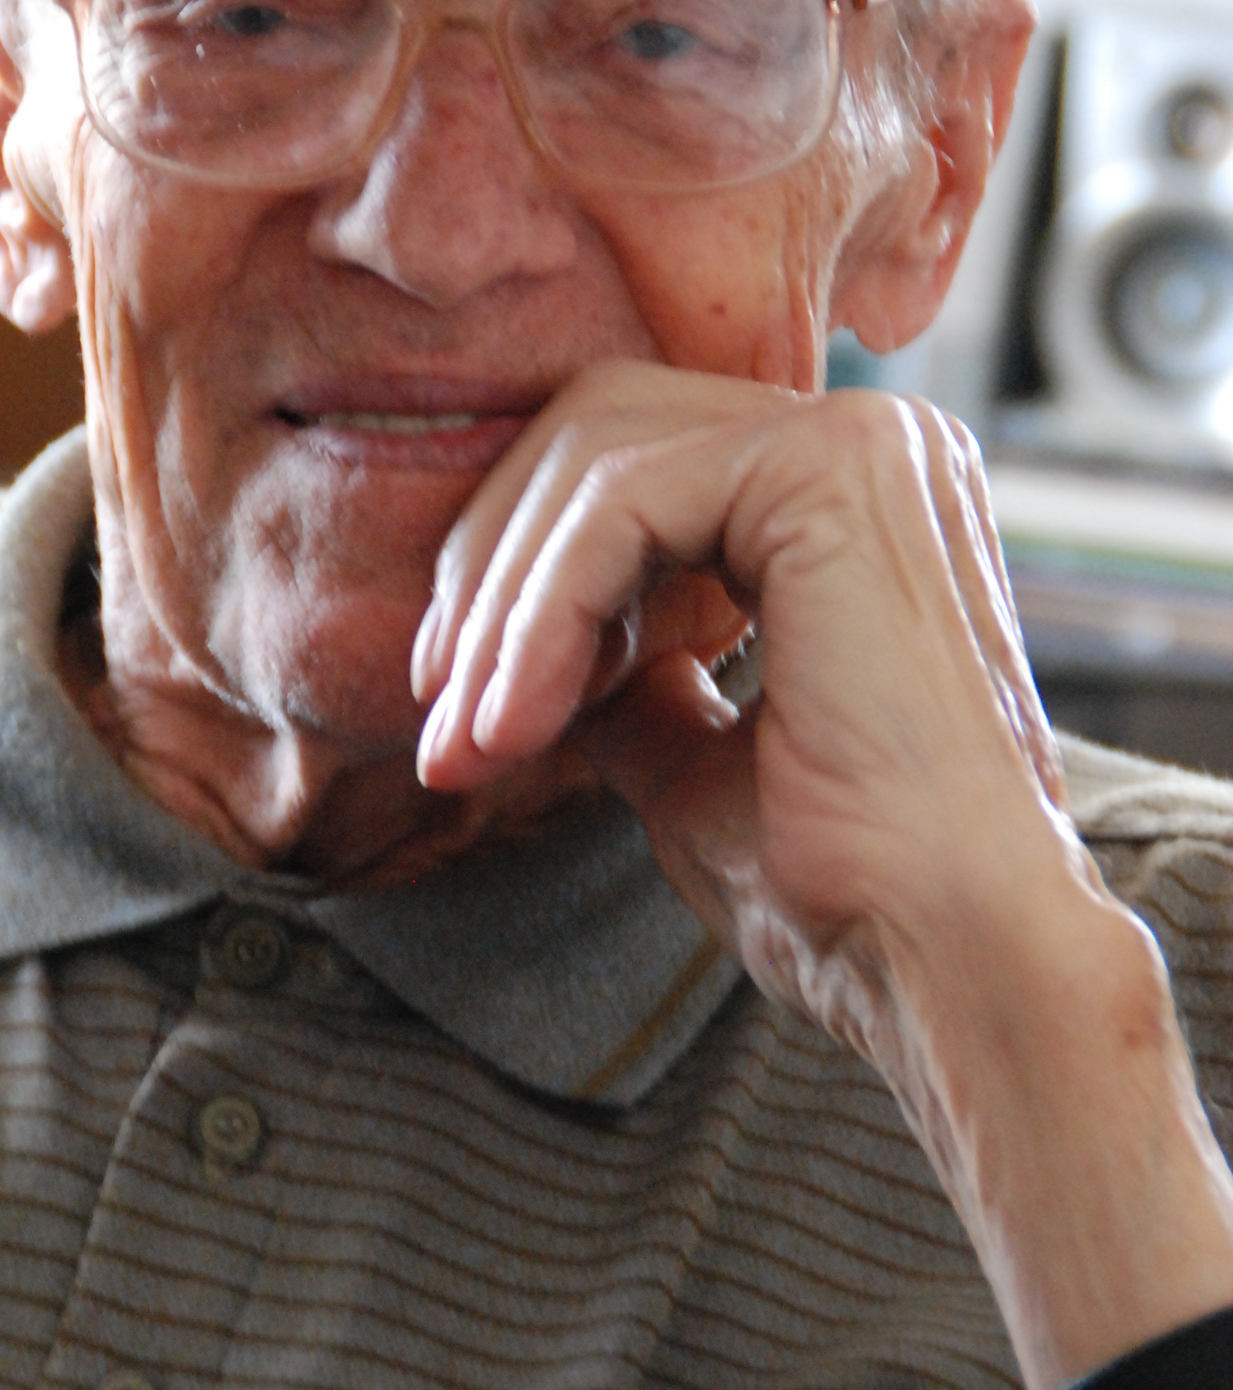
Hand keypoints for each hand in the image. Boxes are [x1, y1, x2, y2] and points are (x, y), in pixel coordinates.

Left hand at [413, 361, 1232, 1389]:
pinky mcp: (829, 470)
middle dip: (492, 568)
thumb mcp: (692, 760)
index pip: (631, 457)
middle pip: (600, 427)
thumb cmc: (845, 889)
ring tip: (469, 741)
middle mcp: (871, 439)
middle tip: (441, 711)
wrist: (949, 963)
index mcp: (851, 494)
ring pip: (597, 458)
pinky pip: (622, 502)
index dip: (518, 568)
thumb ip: (628, 681)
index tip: (456, 699)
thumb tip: (532, 655)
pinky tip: (513, 724)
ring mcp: (860, 440)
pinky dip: (541, 614)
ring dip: (503, 608)